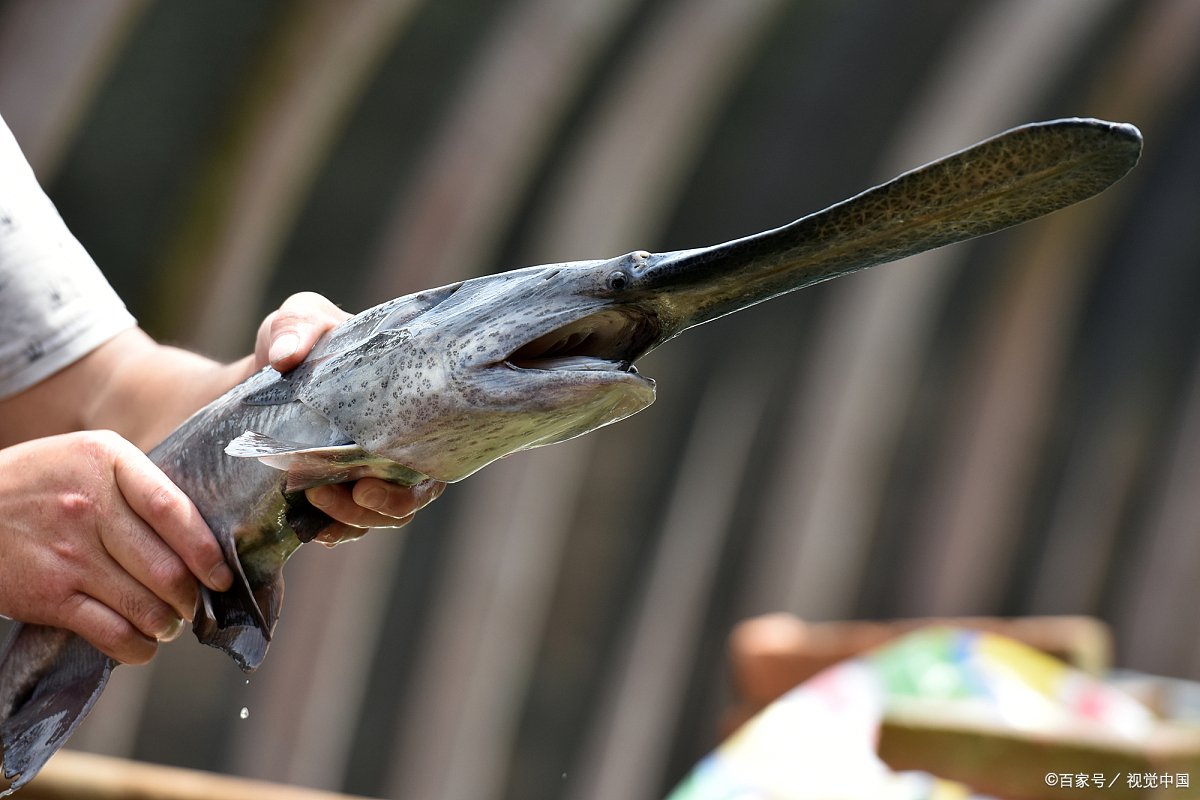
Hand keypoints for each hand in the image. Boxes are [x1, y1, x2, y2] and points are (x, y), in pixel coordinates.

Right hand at [0, 431, 233, 663]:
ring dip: (167, 623)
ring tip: (169, 623)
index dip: (206, 550)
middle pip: (165, 566)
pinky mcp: (48, 595)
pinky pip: (110, 632)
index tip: (221, 575)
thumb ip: (138, 483)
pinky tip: (141, 645)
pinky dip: (136, 647)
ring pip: (144, 604)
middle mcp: (89, 506)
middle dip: (190, 596)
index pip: (173, 510)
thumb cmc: (38, 483)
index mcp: (107, 462)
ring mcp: (68, 553)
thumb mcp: (86, 457)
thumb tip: (200, 530)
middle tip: (193, 604)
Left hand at [253, 292, 446, 541]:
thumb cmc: (294, 341)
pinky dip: (333, 531)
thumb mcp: (298, 319)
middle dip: (381, 507)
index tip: (368, 483)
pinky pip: (347, 527)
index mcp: (405, 407)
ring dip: (351, 519)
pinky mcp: (339, 494)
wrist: (255, 375)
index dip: (414, 478)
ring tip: (312, 498)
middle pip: (412, 497)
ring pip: (381, 516)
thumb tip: (286, 357)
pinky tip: (312, 528)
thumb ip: (296, 328)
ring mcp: (370, 474)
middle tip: (336, 493)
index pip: (433, 451)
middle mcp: (398, 446)